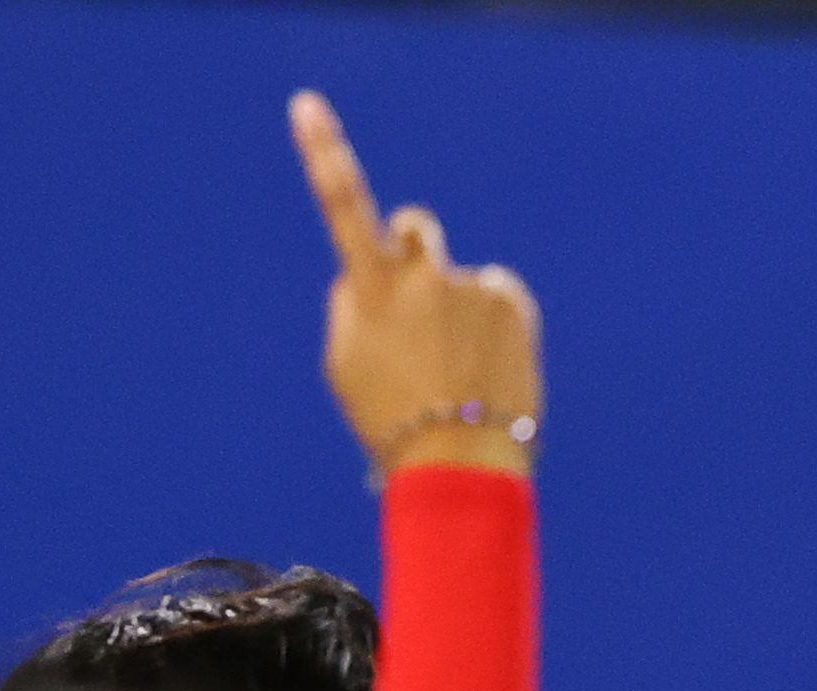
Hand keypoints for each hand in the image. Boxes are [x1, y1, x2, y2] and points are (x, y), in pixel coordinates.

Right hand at [289, 91, 541, 477]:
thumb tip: (368, 272)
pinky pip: (496, 295)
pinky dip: (493, 323)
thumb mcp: (348, 364)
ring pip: (459, 279)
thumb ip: (353, 304)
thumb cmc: (392, 419)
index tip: (307, 103)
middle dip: (416, 248)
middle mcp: (419, 276)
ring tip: (459, 367)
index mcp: (368, 288)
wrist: (459, 460)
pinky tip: (488, 365)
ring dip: (459, 307)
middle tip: (423, 304)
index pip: (340, 206)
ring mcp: (467, 286)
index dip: (322, 151)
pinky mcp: (509, 301)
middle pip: (415, 227)